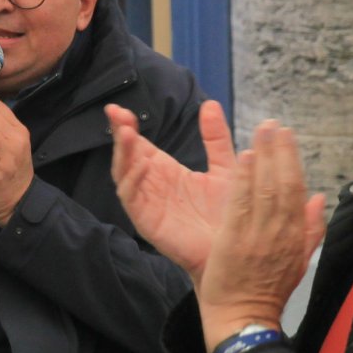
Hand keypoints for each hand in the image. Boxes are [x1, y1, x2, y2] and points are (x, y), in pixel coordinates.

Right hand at [109, 100, 236, 281]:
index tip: (120, 108)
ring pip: (124, 174)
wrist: (236, 248)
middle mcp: (152, 186)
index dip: (129, 126)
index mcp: (166, 172)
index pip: (140, 145)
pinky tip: (141, 165)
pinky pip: (132, 198)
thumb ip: (215, 138)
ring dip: (122, 153)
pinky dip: (133, 180)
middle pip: (127, 156)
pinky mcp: (147, 222)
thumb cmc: (230, 214)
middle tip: (116, 112)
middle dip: (120, 134)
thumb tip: (208, 104)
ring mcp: (147, 203)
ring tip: (126, 133)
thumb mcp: (224, 168)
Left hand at [197, 124, 325, 350]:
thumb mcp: (298, 262)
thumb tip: (319, 198)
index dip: (292, 160)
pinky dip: (245, 180)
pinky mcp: (235, 242)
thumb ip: (310, 230)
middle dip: (280, 151)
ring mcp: (259, 237)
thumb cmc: (268, 293)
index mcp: (295, 236)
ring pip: (266, 189)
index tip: (288, 136)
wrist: (245, 321)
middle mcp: (281, 233)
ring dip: (265, 157)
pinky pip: (242, 205)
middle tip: (275, 125)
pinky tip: (245, 157)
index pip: (297, 190)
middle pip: (285, 184)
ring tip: (262, 130)